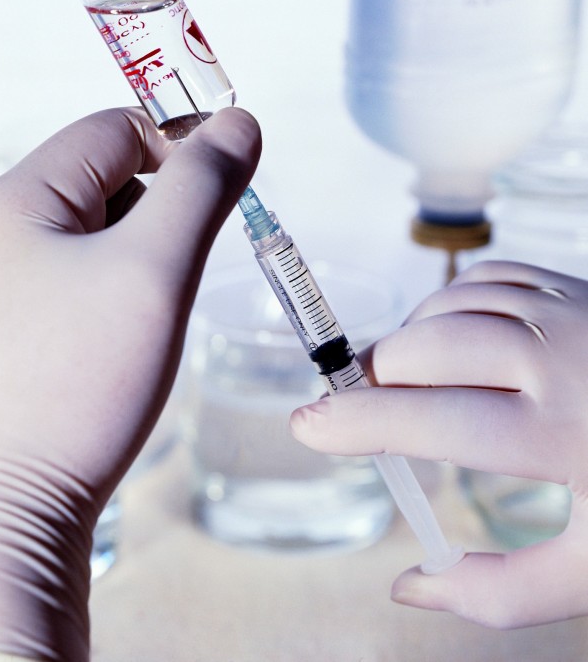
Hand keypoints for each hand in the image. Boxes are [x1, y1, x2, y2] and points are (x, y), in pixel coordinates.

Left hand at [0, 107, 260, 659]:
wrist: (16, 502)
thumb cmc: (80, 386)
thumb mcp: (155, 271)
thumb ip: (202, 189)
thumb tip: (239, 124)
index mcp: (15, 199)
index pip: (115, 130)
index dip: (178, 150)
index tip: (217, 198)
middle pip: (103, 176)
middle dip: (158, 210)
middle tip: (172, 275)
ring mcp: (3, 274)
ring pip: (95, 226)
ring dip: (138, 251)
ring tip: (141, 313)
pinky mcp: (14, 314)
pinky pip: (79, 269)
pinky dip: (116, 284)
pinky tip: (120, 331)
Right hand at [291, 260, 587, 628]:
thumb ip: (500, 593)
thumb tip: (408, 587)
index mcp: (563, 434)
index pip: (430, 417)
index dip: (356, 422)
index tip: (307, 425)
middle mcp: (559, 358)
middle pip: (426, 349)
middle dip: (374, 379)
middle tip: (356, 407)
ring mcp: (568, 310)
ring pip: (447, 305)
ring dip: (406, 341)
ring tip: (399, 380)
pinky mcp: (574, 284)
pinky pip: (485, 276)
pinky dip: (445, 304)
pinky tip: (444, 337)